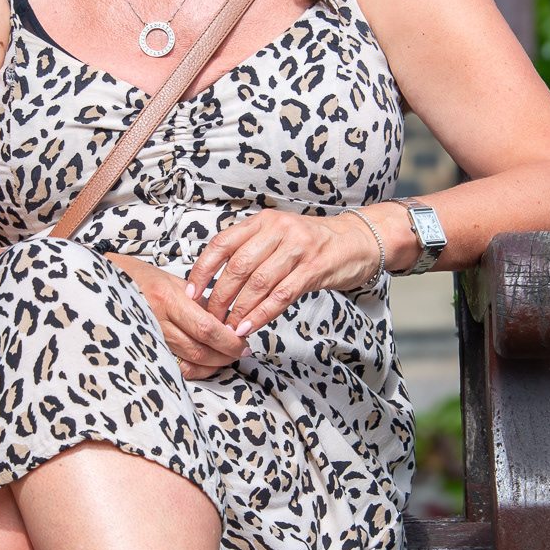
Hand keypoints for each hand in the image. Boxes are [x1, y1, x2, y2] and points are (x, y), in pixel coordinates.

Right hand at [108, 256, 250, 380]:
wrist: (100, 283)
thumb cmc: (137, 277)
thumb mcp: (171, 280)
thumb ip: (198, 301)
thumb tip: (225, 320)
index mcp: (168, 298)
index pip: (207, 327)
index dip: (229, 341)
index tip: (243, 344)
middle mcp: (157, 320)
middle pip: (200, 350)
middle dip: (225, 355)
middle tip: (239, 353)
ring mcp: (148, 338)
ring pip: (188, 362)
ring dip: (212, 365)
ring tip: (225, 358)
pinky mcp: (143, 349)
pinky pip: (173, 366)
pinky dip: (193, 370)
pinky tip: (204, 365)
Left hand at [184, 208, 387, 341]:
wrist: (357, 241)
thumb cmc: (313, 243)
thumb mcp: (278, 235)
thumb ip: (250, 249)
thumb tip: (214, 278)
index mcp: (262, 221)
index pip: (221, 244)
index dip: (202, 270)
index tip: (191, 293)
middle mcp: (278, 230)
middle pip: (237, 267)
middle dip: (219, 297)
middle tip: (210, 318)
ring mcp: (297, 248)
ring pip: (257, 283)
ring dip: (239, 310)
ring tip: (228, 328)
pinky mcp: (314, 269)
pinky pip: (281, 296)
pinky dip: (262, 314)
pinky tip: (250, 327)